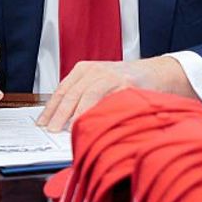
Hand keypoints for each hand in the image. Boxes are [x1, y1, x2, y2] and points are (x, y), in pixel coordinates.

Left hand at [37, 56, 192, 131]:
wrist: (160, 74)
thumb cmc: (128, 83)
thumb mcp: (101, 84)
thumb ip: (83, 98)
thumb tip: (61, 123)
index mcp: (84, 70)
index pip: (61, 91)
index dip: (50, 109)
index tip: (41, 124)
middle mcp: (94, 71)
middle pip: (69, 95)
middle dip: (58, 115)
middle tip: (50, 131)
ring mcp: (109, 76)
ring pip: (84, 97)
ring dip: (73, 116)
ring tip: (65, 131)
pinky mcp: (124, 84)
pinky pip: (105, 101)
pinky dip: (95, 114)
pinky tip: (89, 125)